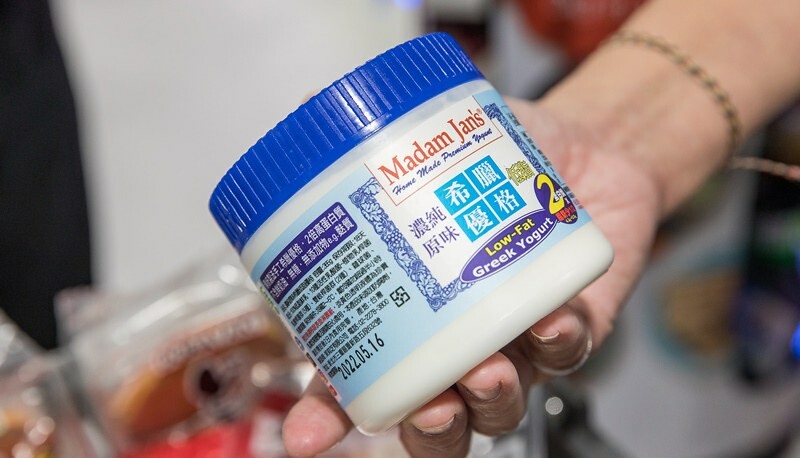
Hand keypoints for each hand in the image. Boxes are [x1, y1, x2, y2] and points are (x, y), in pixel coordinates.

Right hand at [282, 98, 661, 456]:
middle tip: (428, 404)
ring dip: (491, 399)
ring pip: (499, 405)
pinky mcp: (573, 329)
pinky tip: (549, 319)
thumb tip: (314, 112)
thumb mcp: (430, 145)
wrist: (586, 149)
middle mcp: (459, 341)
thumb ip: (376, 140)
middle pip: (434, 418)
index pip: (360, 379)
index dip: (328, 415)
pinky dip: (556, 344)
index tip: (305, 435)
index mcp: (411, 315)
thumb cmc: (501, 160)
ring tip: (486, 367)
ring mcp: (515, 344)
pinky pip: (565, 355)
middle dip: (428, 427)